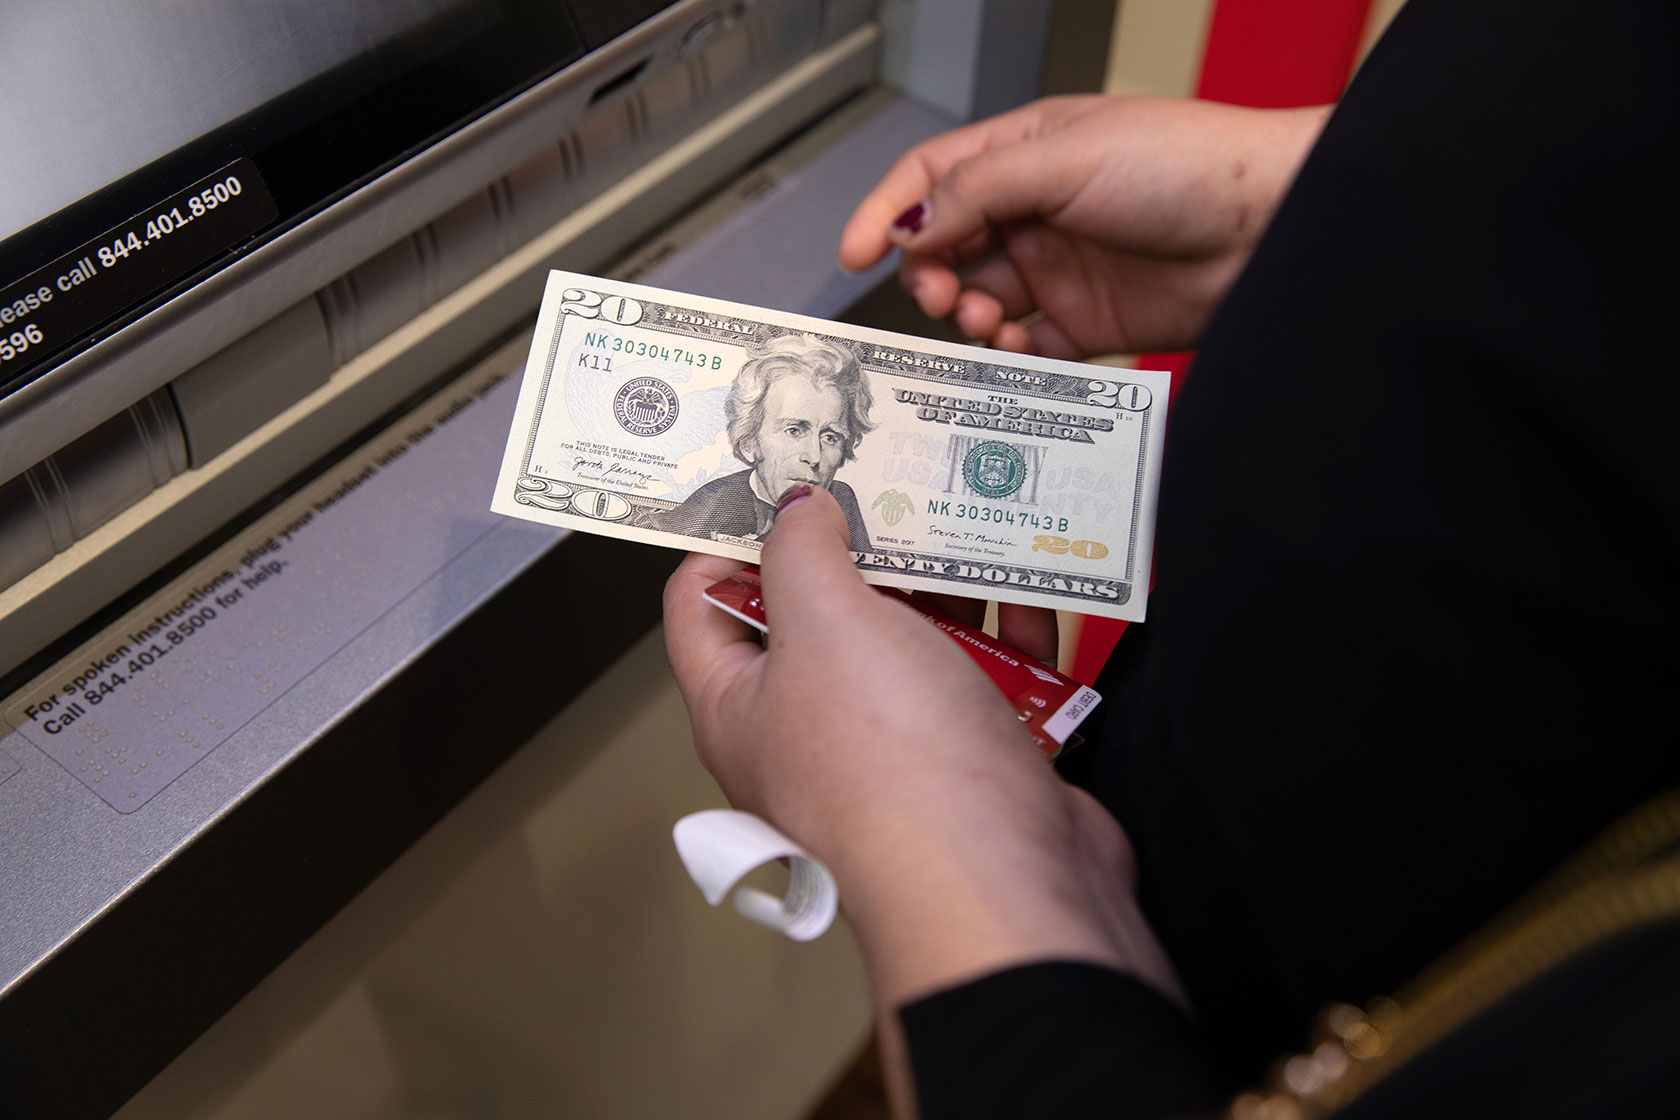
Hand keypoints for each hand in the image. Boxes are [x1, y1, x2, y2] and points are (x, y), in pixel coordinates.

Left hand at [663, 487, 1183, 1010]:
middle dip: (855, 546)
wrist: (1006, 884)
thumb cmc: (893, 769)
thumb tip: (794, 507)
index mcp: (740, 707)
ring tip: (970, 511)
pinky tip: (1036, 585)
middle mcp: (811, 730)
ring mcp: (898, 747)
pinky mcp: (974, 758)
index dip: (724, 537)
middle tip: (888, 477)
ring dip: (944, 583)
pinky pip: (987, 677)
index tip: (770, 478)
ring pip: (911, 641)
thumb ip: (801, 551)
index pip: (701, 606)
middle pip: (820, 615)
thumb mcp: (824, 625)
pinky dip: (1011, 634)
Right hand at [839, 95, 1329, 357]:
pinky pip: (1022, 349)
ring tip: (985, 320)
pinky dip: (1005, 355)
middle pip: (945, 248)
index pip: (931, 179)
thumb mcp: (1065, 157)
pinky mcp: (1085, 323)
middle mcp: (1034, 211)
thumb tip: (910, 223)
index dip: (886, 212)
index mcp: (1024, 153)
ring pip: (977, 302)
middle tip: (938, 292)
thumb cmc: (1188, 164)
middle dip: (928, 274)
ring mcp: (1058, 269)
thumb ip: (977, 191)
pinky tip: (1013, 347)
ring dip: (965, 316)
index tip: (852, 252)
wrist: (1272, 226)